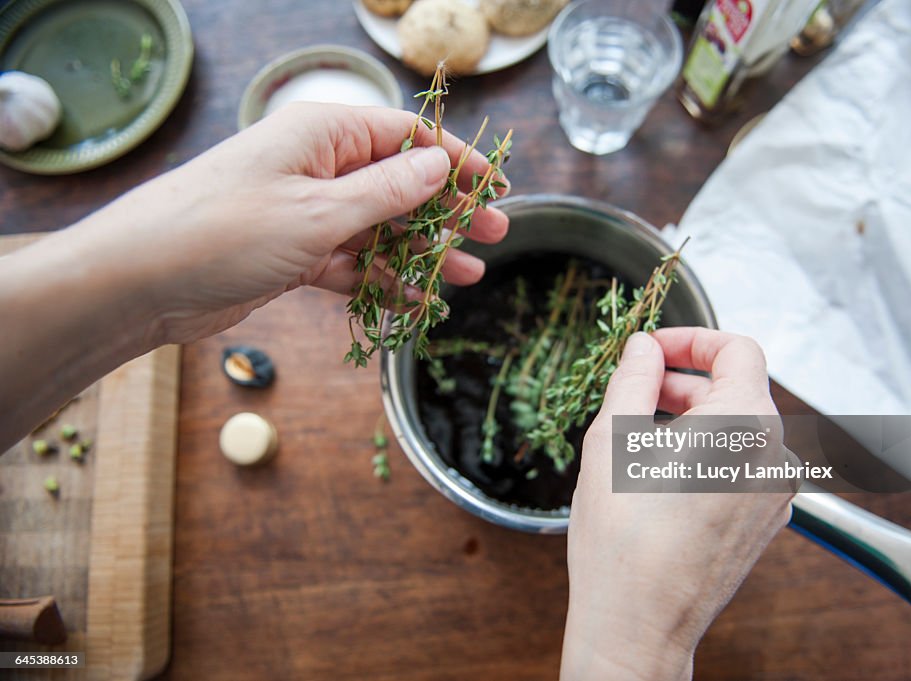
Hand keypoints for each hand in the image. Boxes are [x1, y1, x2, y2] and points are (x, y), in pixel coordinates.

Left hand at [75, 102, 509, 343]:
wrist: (138, 283)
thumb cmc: (222, 231)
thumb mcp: (317, 211)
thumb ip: (386, 191)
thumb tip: (439, 164)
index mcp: (321, 134)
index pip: (405, 135)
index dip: (454, 160)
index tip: (494, 188)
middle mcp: (316, 167)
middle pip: (398, 182)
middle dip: (446, 210)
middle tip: (495, 235)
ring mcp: (304, 212)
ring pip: (379, 228)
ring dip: (421, 252)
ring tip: (466, 276)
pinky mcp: (292, 253)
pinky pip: (352, 263)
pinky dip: (382, 281)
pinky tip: (416, 301)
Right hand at [560, 328, 793, 680]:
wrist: (639, 624)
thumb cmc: (623, 539)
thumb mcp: (613, 439)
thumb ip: (634, 377)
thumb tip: (644, 347)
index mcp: (746, 423)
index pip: (738, 349)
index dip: (692, 339)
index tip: (654, 349)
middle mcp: (775, 455)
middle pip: (738, 389)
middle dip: (684, 382)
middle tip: (633, 392)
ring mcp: (774, 493)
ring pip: (738, 430)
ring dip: (693, 420)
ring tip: (638, 438)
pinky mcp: (763, 522)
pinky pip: (741, 467)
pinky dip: (707, 455)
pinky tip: (660, 474)